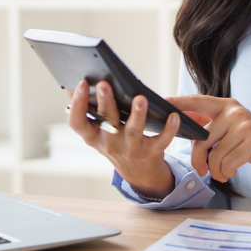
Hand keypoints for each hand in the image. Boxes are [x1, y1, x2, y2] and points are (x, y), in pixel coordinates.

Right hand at [67, 79, 180, 198]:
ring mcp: (130, 149)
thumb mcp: (97, 130)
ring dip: (137, 115)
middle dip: (105, 102)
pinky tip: (173, 115)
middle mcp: (109, 143)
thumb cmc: (115, 140)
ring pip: (133, 132)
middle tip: (104, 84)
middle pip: (106, 122)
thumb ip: (88, 108)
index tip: (80, 82)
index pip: (77, 122)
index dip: (77, 104)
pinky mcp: (151, 153)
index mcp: (92, 135)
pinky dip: (169, 129)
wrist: (137, 171)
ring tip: (140, 98)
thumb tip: (76, 79)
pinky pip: (161, 140)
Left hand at [167, 95, 250, 188]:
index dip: (177, 103)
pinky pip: (226, 163)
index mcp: (227, 105)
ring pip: (213, 154)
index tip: (160, 102)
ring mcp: (245, 125)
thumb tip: (183, 124)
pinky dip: (226, 172)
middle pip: (200, 137)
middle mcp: (235, 111)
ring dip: (215, 170)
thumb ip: (212, 125)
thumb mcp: (234, 129)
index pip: (196, 102)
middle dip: (197, 159)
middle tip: (202, 170)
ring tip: (223, 172)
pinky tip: (232, 172)